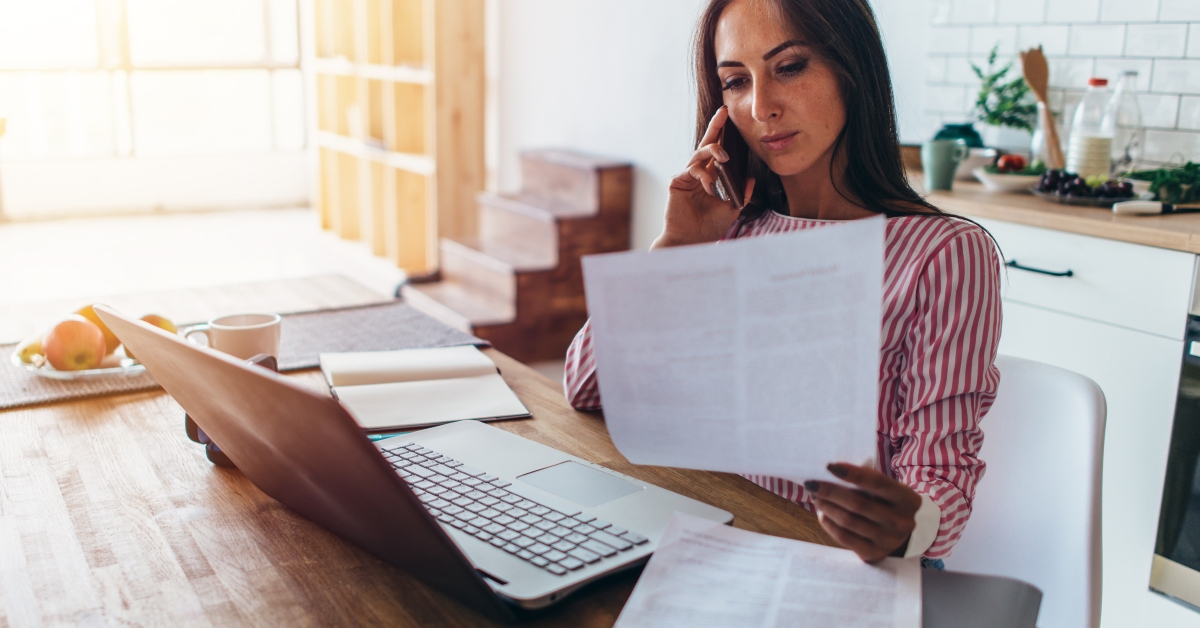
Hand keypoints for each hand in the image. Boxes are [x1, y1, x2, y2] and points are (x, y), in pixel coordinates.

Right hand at [651, 106, 755, 248]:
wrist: (692, 241)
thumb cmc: (708, 227)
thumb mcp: (732, 209)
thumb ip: (742, 194)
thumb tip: (752, 179)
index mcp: (709, 178)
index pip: (716, 153)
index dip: (722, 136)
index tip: (731, 120)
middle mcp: (697, 174)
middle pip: (706, 145)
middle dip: (715, 127)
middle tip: (724, 112)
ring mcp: (686, 177)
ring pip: (699, 154)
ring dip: (713, 150)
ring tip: (724, 156)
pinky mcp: (677, 182)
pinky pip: (692, 170)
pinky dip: (703, 176)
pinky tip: (710, 187)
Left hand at [804, 463, 921, 562]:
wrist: (901, 536)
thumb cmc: (887, 504)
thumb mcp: (887, 491)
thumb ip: (867, 483)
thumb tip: (831, 473)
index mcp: (908, 500)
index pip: (877, 483)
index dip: (852, 474)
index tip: (829, 466)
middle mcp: (902, 522)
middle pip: (858, 504)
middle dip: (830, 492)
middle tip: (811, 483)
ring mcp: (888, 541)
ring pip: (848, 521)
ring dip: (826, 506)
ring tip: (815, 497)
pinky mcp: (874, 554)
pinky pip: (844, 537)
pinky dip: (829, 523)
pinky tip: (822, 514)